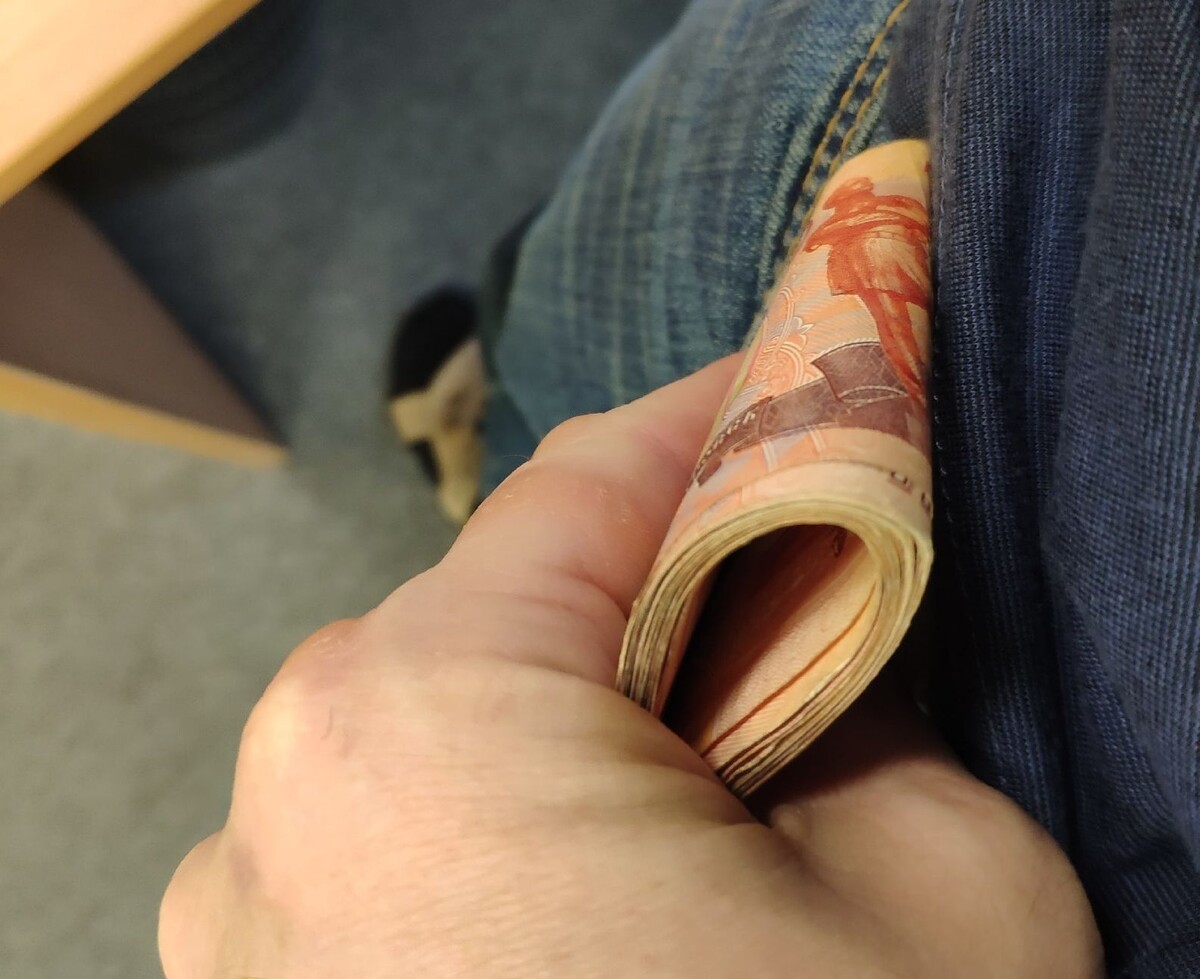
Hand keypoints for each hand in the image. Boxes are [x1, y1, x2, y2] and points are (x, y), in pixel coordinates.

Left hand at [160, 358, 1101, 977]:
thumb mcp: (936, 895)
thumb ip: (865, 716)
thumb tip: (809, 652)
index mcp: (426, 723)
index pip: (590, 482)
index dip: (716, 424)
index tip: (795, 395)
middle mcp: (282, 797)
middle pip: (498, 606)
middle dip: (646, 587)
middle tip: (771, 591)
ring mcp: (238, 918)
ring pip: (436, 720)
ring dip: (569, 708)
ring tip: (691, 756)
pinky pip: (390, 833)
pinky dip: (497, 815)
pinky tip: (592, 878)